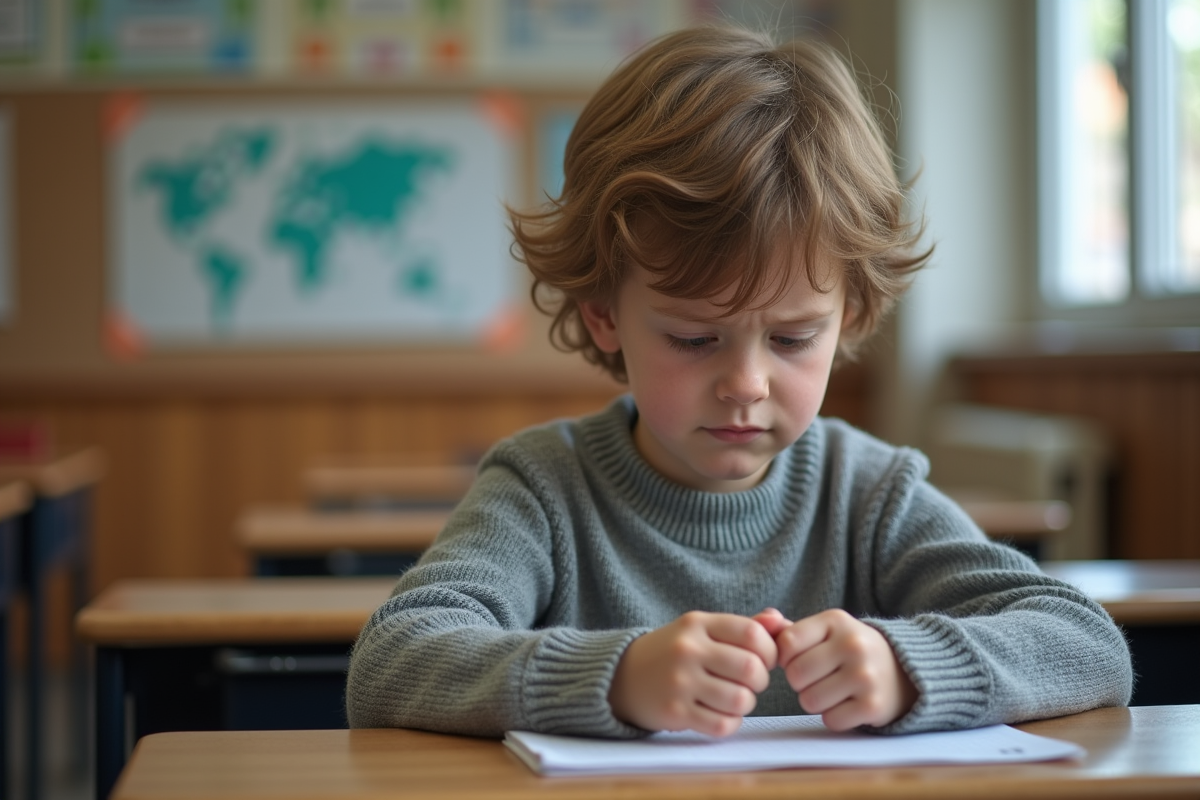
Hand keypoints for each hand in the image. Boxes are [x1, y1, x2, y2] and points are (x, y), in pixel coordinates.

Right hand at [609, 611, 777, 736]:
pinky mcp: (674, 712)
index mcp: (697, 623)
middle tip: (748, 682)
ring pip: (740, 700)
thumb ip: (743, 626)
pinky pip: (722, 725)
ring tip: (733, 698)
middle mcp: (688, 650)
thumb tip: (780, 620)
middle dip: (759, 681)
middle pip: (751, 669)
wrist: (622, 676)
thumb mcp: (702, 630)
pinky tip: (719, 713)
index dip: (769, 651)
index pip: (752, 634)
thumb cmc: (673, 652)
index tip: (762, 659)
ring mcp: (679, 682)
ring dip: (745, 704)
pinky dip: (729, 723)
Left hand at [757, 608, 917, 730]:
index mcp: (835, 620)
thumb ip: (788, 629)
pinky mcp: (874, 705)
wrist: (903, 670)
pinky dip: (834, 717)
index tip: (799, 658)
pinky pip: (830, 720)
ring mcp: (866, 675)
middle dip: (800, 682)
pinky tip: (848, 703)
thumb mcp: (824, 630)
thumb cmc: (849, 650)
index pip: (787, 643)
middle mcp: (853, 644)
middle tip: (819, 677)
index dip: (785, 657)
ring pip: (809, 701)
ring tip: (833, 689)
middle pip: (795, 675)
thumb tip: (763, 620)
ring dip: (815, 701)